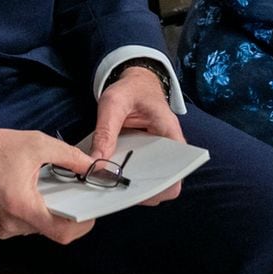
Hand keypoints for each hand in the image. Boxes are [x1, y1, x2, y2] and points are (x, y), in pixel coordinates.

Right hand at [0, 118, 96, 244]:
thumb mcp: (38, 144)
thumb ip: (70, 157)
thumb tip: (93, 167)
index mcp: (21, 207)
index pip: (61, 232)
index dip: (81, 225)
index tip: (90, 213)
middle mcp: (11, 224)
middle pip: (51, 230)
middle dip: (65, 213)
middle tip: (72, 193)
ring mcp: (2, 229)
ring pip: (38, 228)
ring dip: (48, 212)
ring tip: (48, 189)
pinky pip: (25, 226)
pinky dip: (34, 212)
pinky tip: (32, 193)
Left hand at [90, 66, 186, 208]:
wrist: (136, 83)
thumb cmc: (130, 90)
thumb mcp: (113, 103)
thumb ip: (105, 131)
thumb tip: (95, 163)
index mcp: (170, 134)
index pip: (177, 171)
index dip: (161, 186)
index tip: (136, 188)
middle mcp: (169, 150)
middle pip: (163, 183)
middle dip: (141, 190)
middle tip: (115, 187)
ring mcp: (157, 155)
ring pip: (150, 182)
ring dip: (131, 186)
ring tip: (108, 183)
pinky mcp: (144, 157)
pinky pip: (138, 174)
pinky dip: (124, 177)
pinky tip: (107, 176)